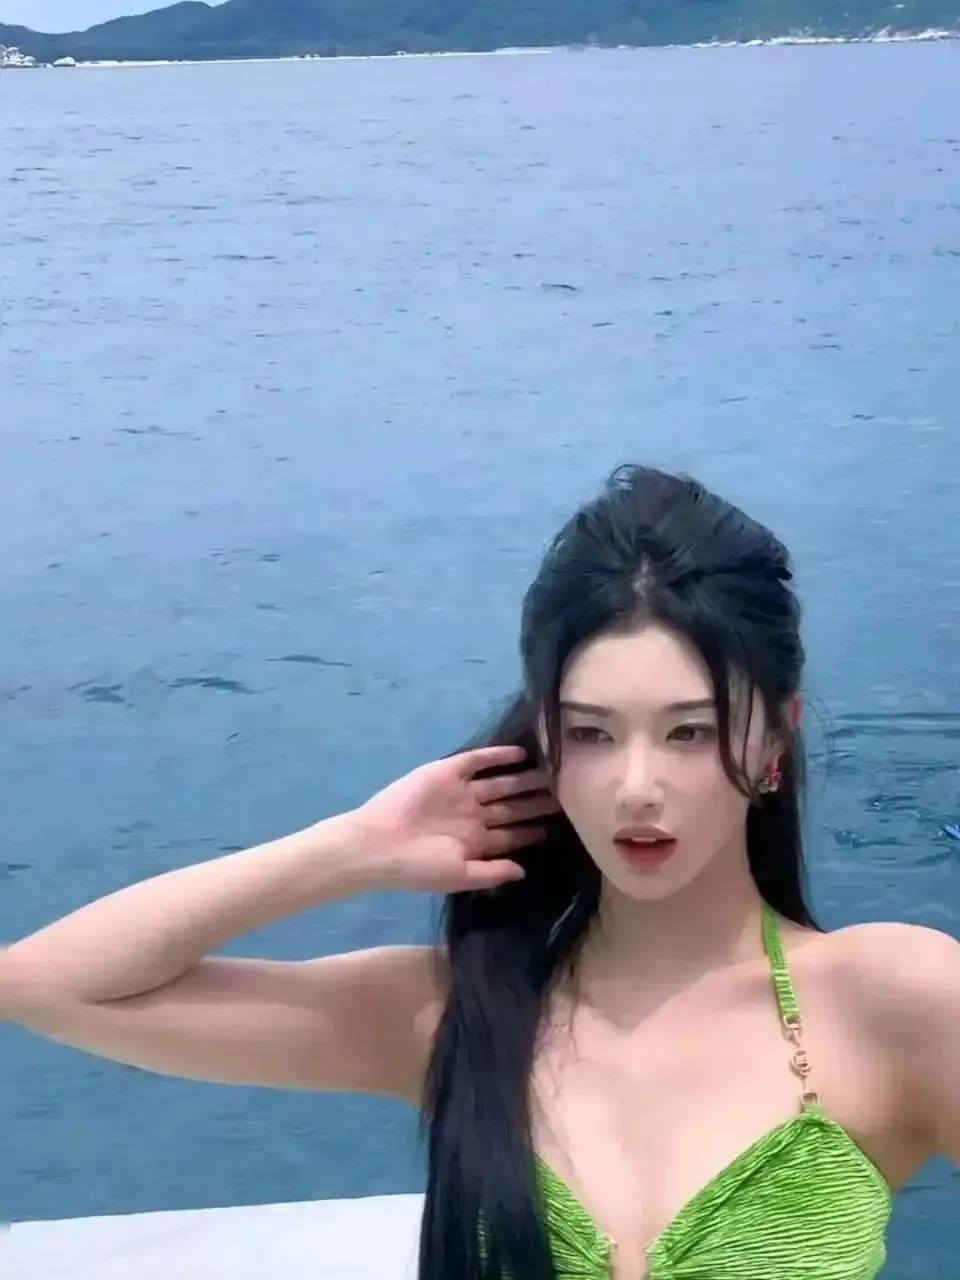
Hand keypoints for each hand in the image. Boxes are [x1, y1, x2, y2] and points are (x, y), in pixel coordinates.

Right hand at [352, 745, 559, 893]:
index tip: (563, 825)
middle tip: (568, 793)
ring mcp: (461, 792)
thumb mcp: (459, 876)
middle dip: (537, 802)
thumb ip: (492, 873)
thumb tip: (524, 871)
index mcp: (475, 842)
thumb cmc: (418, 867)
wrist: (379, 845)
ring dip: (525, 779)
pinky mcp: (447, 772)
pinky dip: (498, 756)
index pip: (513, 834)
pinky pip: (478, 761)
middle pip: (512, 806)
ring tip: (553, 773)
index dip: (534, 829)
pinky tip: (521, 754)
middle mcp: (473, 815)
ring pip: (501, 783)